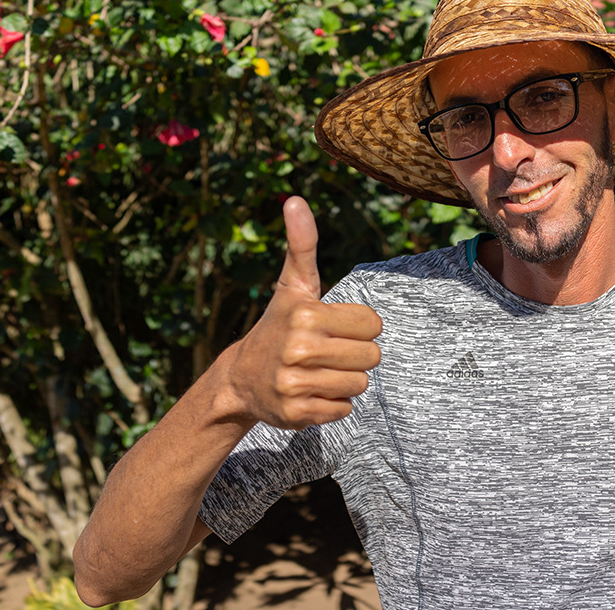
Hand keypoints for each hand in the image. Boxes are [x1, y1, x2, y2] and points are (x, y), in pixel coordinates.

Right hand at [220, 196, 381, 429]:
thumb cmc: (279, 325)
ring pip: (360, 385)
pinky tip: (309, 392)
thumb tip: (295, 199)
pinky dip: (332, 404)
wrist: (241, 378)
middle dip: (355, 355)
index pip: (373, 324)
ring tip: (317, 371)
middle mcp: (298, 349)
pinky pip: (344, 410)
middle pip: (372, 356)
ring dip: (344, 380)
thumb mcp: (293, 285)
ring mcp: (295, 384)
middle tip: (326, 352)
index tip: (333, 327)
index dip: (359, 326)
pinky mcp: (297, 415)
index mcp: (306, 314)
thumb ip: (302, 244)